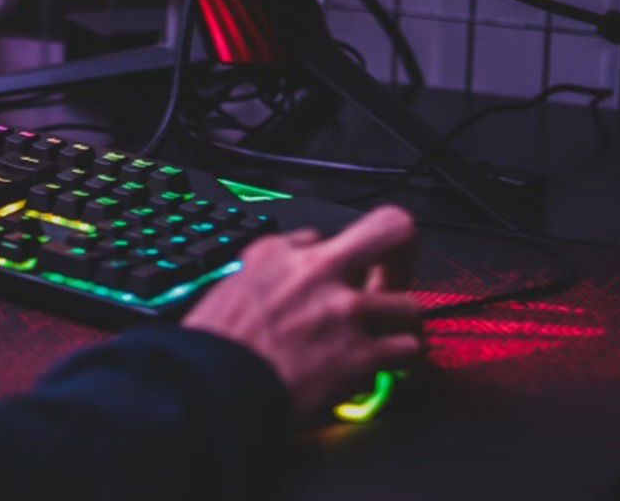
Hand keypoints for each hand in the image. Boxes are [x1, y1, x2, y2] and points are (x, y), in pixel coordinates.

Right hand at [183, 206, 422, 422]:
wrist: (212, 388)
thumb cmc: (214, 347)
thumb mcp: (229, 284)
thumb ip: (268, 266)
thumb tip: (295, 257)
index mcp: (277, 253)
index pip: (323, 235)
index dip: (331, 260)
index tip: (335, 274)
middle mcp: (317, 273)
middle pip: (391, 231)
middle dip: (401, 254)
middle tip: (395, 278)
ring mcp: (343, 312)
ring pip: (408, 304)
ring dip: (399, 323)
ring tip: (387, 336)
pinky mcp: (359, 355)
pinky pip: (407, 349)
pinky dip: (399, 360)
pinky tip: (383, 365)